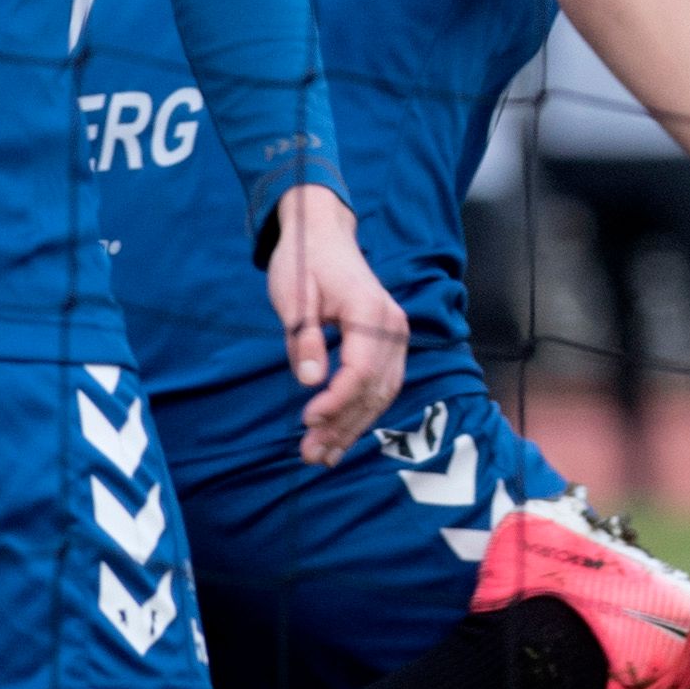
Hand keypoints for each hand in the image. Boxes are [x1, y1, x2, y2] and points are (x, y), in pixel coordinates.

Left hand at [261, 185, 408, 462]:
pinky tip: (341, 435)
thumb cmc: (304, 259)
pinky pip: (382, 385)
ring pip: (383, 393)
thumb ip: (303, 338)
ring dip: (353, 427)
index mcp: (368, 310)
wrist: (323, 233)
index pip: (361, 369)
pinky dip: (362, 413)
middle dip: (343, 425)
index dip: (336, 401)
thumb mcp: (293, 295)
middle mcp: (392, 326)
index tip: (308, 420)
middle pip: (375, 388)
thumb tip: (311, 381)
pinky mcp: (389, 343)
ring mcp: (396, 335)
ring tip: (323, 455)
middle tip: (310, 453)